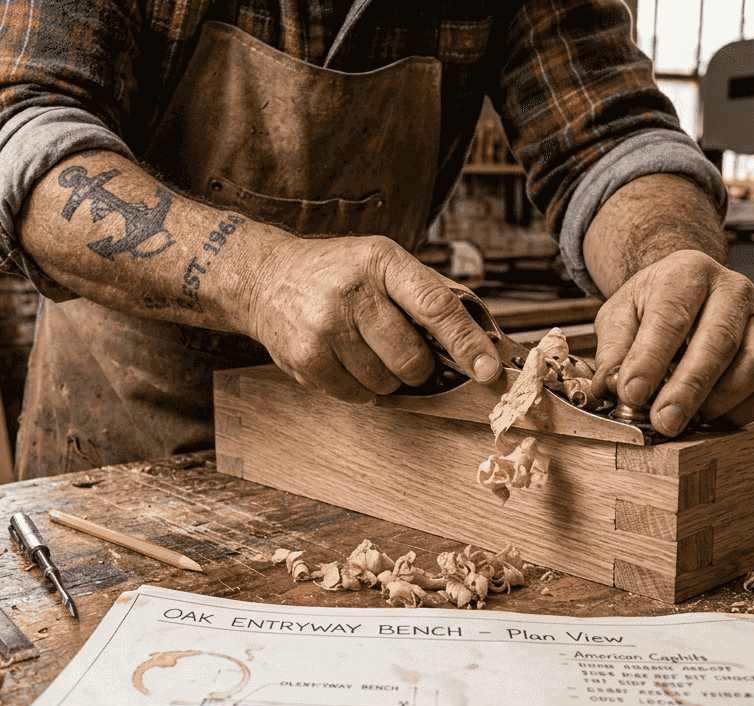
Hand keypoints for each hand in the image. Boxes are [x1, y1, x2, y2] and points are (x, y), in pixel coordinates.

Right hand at [237, 235, 500, 402]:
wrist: (265, 279)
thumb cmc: (335, 273)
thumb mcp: (381, 261)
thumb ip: (427, 293)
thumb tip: (479, 339)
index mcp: (381, 261)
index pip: (434, 306)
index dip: (465, 342)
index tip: (487, 369)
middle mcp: (352, 292)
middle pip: (411, 358)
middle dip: (419, 367)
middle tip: (404, 352)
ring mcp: (325, 327)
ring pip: (385, 382)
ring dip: (386, 377)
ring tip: (365, 349)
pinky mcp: (306, 358)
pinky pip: (355, 395)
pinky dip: (359, 387)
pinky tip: (344, 360)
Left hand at [592, 250, 753, 435]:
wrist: (688, 293)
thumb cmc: (651, 307)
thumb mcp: (620, 315)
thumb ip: (613, 348)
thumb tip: (611, 387)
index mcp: (688, 273)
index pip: (671, 316)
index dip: (651, 359)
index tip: (632, 394)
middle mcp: (733, 290)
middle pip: (719, 341)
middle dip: (689, 388)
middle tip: (664, 422)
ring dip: (719, 401)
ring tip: (686, 418)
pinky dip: (742, 410)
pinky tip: (711, 416)